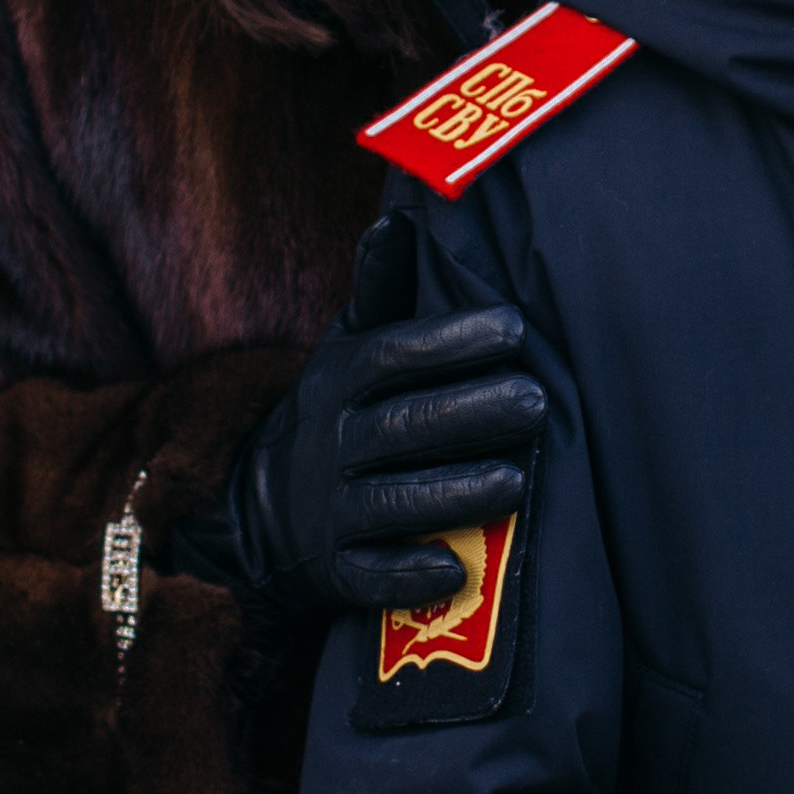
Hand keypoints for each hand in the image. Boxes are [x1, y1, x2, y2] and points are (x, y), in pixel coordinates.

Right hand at [173, 213, 544, 619]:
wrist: (257, 516)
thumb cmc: (334, 415)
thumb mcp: (344, 349)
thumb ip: (378, 289)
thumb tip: (398, 217)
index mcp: (340, 380)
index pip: (394, 355)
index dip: (451, 341)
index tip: (514, 326)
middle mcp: (332, 444)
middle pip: (403, 425)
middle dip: (470, 413)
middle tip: (536, 400)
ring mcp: (331, 512)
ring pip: (395, 502)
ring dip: (455, 492)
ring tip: (519, 480)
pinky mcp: (336, 572)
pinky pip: (371, 576)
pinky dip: (411, 575)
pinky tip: (458, 569)